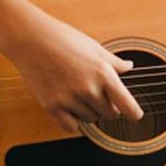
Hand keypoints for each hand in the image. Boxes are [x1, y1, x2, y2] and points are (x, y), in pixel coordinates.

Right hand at [0, 0, 143, 132]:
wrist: (30, 38)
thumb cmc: (63, 38)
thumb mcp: (94, 47)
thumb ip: (114, 62)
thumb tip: (129, 67)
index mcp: (103, 74)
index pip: (127, 106)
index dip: (134, 114)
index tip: (135, 116)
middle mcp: (88, 89)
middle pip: (109, 115)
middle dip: (107, 107)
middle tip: (98, 94)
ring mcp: (69, 99)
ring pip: (90, 120)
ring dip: (89, 112)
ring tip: (78, 93)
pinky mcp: (52, 106)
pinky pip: (71, 127)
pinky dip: (73, 121)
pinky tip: (70, 107)